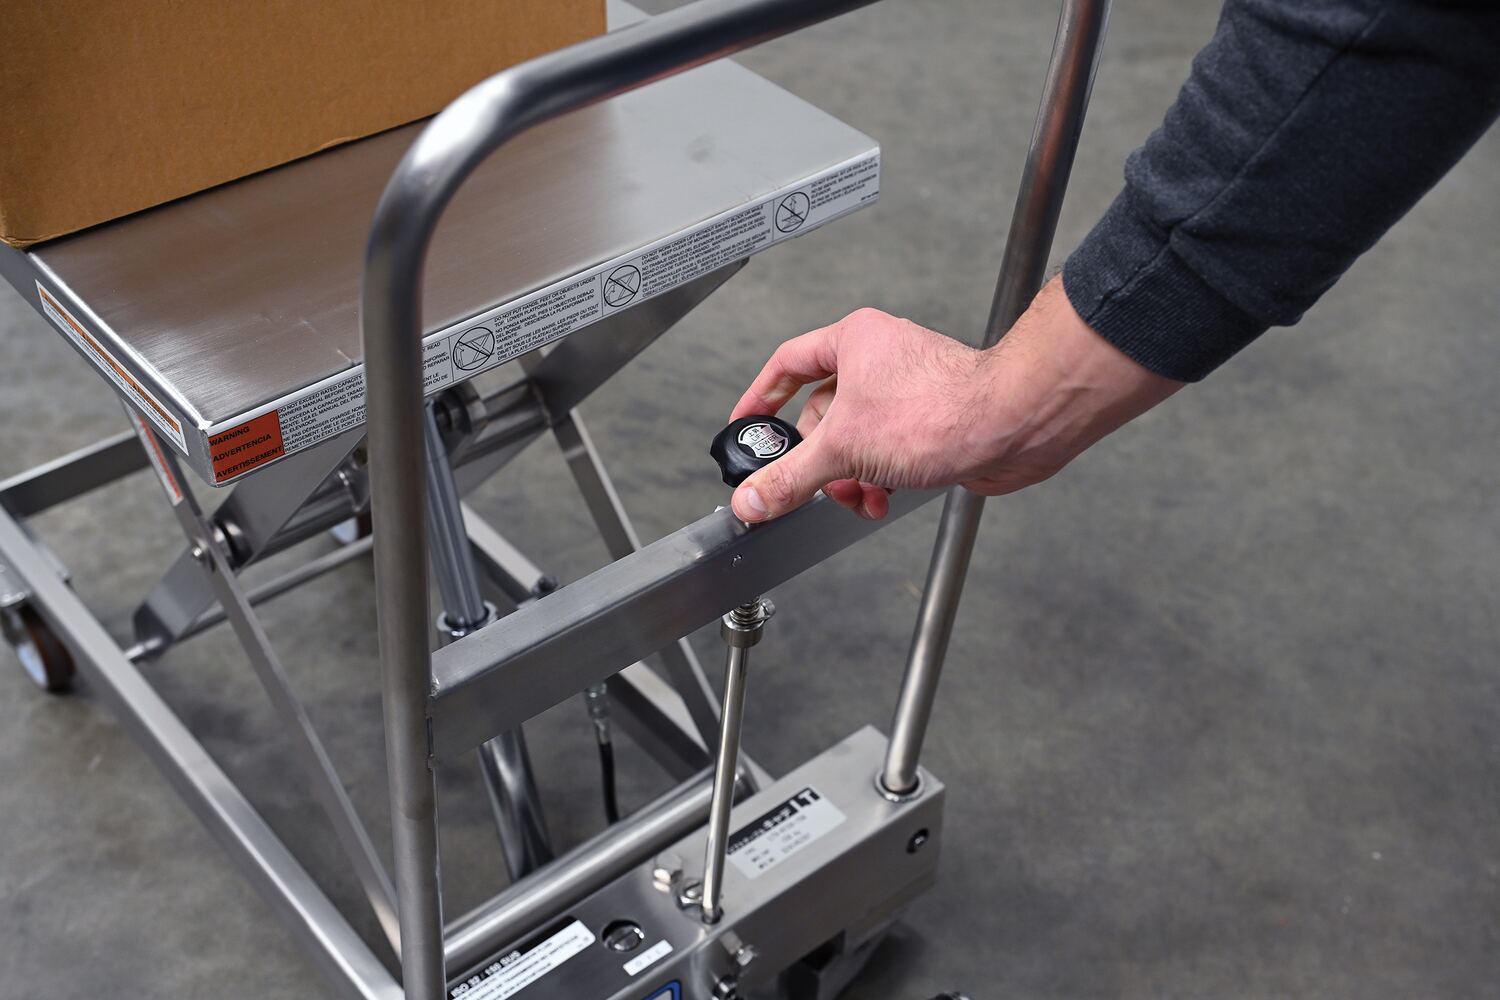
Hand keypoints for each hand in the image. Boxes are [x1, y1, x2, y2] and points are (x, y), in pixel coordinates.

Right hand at [727, 275, 1183, 521]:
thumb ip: (791, 476)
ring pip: (855, 441)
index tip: (747, 425)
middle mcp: (879, 361)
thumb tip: (753, 498)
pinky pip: (884, 455)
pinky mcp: (927, 425)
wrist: (1010, 428)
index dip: (761, 397)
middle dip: (820, 459)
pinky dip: (878, 480)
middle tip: (812, 485)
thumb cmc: (943, 410)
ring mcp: (904, 394)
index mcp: (853, 341)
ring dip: (851, 477)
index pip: (787, 364)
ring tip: (860, 496)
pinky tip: (884, 497)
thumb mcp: (844, 448)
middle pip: (822, 414)